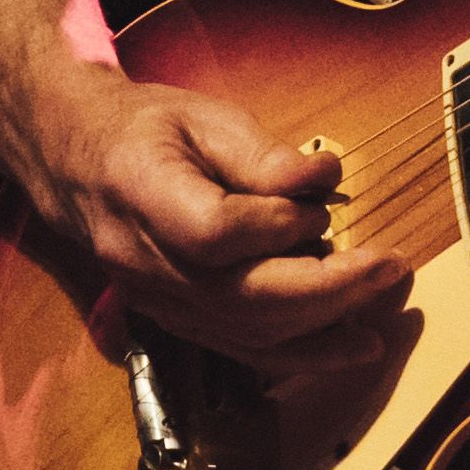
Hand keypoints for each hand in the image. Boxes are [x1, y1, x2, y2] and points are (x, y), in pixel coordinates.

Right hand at [22, 68, 409, 371]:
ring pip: (246, 334)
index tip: (320, 207)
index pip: (215, 233)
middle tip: (390, 267)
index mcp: (142, 193)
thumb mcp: (202, 116)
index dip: (276, 228)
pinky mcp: (175, 320)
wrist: (78, 163)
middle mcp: (145, 262)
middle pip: (242, 297)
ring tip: (382, 316)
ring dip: (322, 332)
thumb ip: (261, 154)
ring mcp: (157, 300)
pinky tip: (347, 345)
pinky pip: (240, 348)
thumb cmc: (147, 130)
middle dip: (328, 290)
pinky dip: (299, 353)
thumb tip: (325, 180)